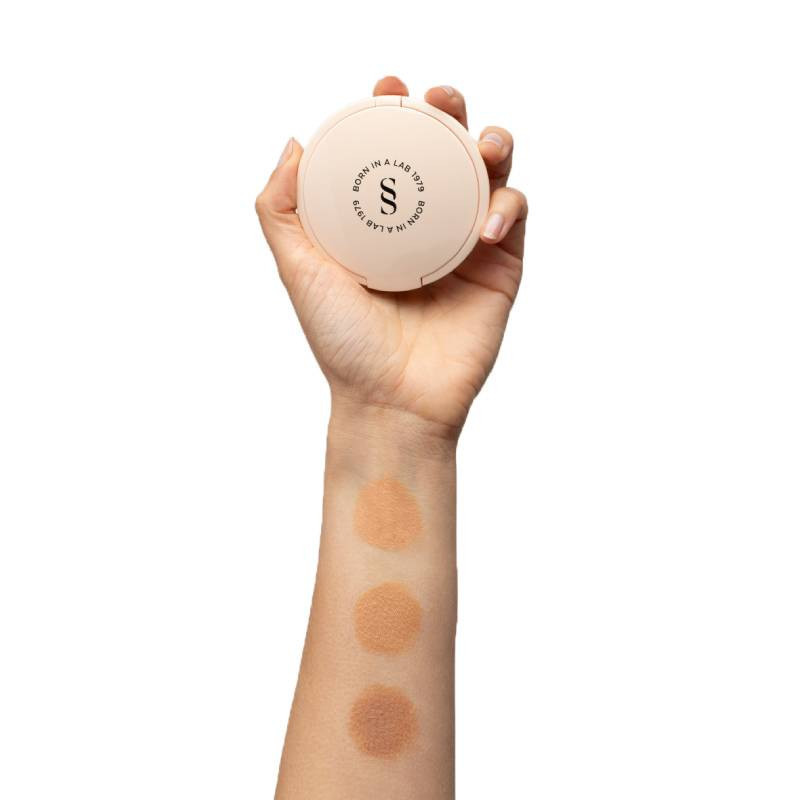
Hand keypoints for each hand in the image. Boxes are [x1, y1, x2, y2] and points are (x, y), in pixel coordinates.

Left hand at [256, 76, 526, 438]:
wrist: (392, 400)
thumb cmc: (343, 341)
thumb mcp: (299, 269)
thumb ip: (281, 208)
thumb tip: (294, 142)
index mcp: (381, 218)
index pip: (391, 150)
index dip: (392, 111)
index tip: (384, 90)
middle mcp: (425, 223)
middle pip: (446, 149)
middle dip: (449, 110)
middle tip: (439, 100)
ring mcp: (466, 243)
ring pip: (491, 172)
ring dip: (493, 143)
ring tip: (482, 144)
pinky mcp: (502, 268)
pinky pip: (516, 217)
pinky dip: (509, 207)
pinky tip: (487, 225)